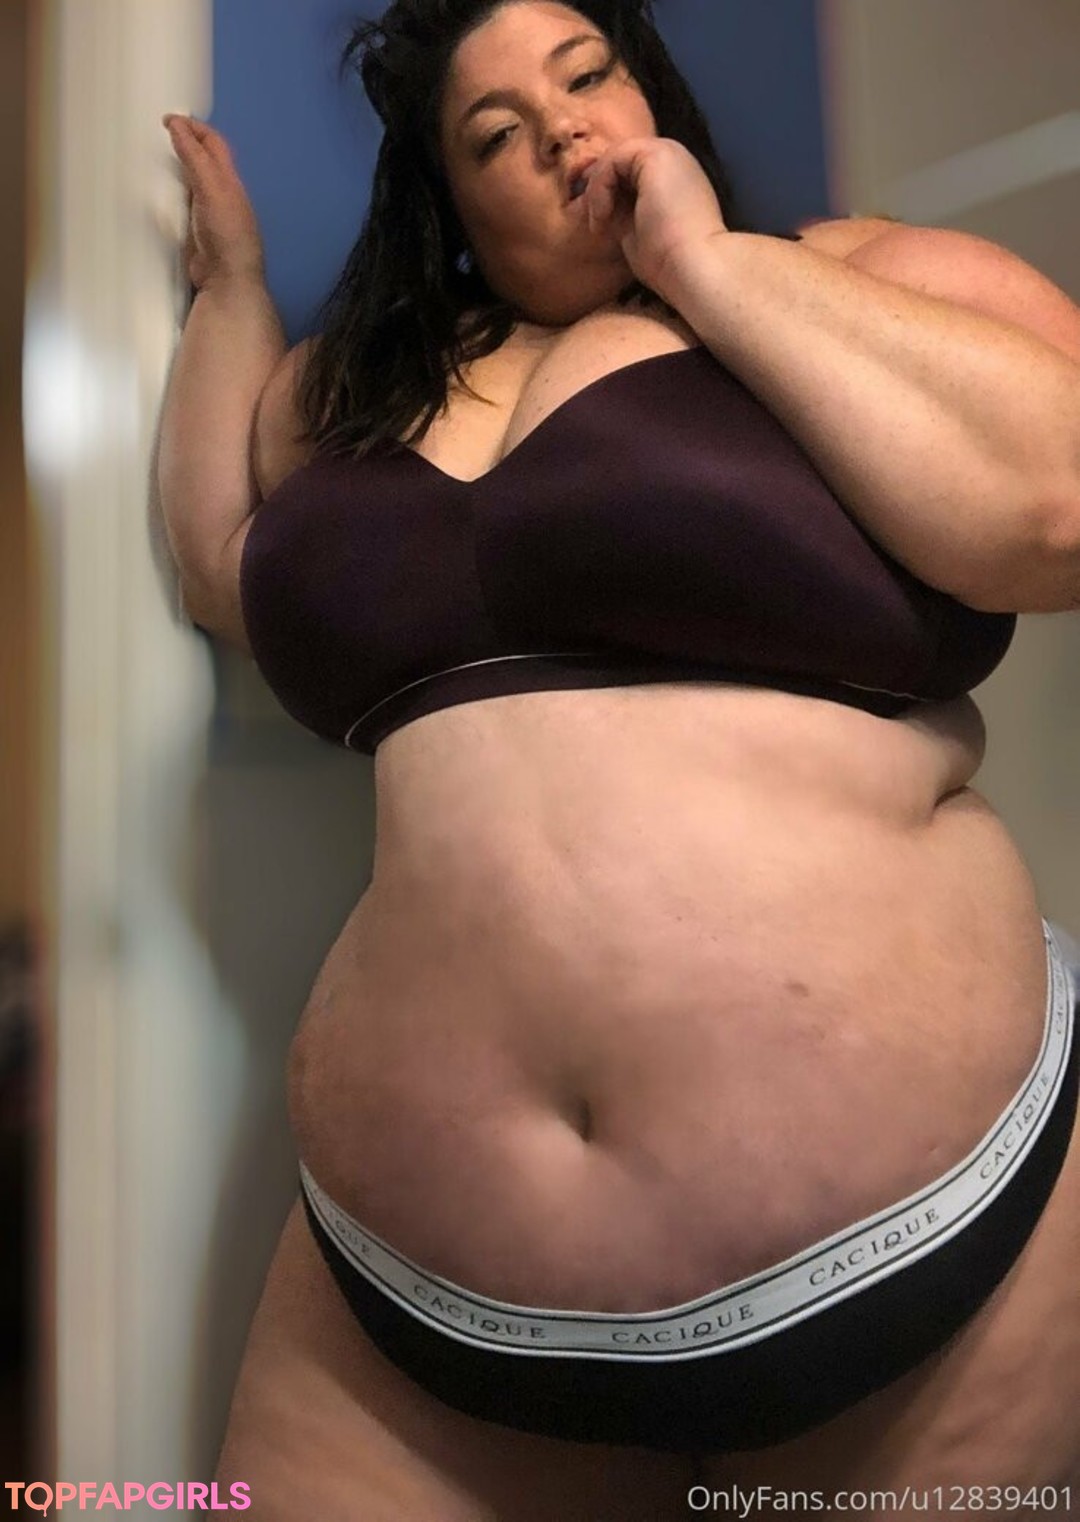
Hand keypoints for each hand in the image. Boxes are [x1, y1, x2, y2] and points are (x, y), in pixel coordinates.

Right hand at [162, 115, 265, 291]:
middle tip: (156, 137)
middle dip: (184, 145)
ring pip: (190, 184)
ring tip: (150, 161)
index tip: (166, 120)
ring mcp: (208, 214)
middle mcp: (221, 194)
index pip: (213, 143)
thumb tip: (177, 124)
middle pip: (203, 161)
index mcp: (229, 180)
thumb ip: (194, 157)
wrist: (226, 278)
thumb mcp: (211, 188)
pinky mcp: (195, 232)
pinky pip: (180, 207)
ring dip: (174, 171)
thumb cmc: (224, 230)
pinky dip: (168, 196)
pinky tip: (153, 195)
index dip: (194, 127)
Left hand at [582, 137, 727, 301]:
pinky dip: (600, 185)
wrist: (692, 266)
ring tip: (600, 221)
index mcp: (672, 178)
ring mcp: (667, 152)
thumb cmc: (668, 260)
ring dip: (598, 189)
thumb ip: (619, 212)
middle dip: (599, 188)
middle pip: (621, 161)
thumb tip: (598, 205)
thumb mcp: (635, 232)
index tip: (598, 224)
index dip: (606, 192)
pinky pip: (613, 158)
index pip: (629, 172)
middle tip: (595, 222)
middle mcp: (672, 159)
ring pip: (615, 156)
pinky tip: (604, 213)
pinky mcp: (656, 154)